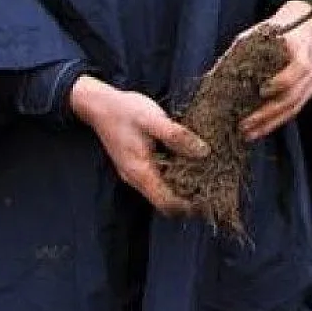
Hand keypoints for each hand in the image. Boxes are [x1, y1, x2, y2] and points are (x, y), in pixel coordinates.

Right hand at [70, 76, 206, 215]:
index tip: (209, 198)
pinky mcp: (136, 165)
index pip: (166, 203)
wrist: (98, 104)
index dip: (188, 206)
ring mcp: (135, 173)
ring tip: (205, 173)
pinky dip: (172, 175)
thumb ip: (177, 136)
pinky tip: (187, 161)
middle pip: (165, 201)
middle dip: (188, 198)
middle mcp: (136, 179)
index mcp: (141, 172)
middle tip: (213, 185)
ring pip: (161, 190)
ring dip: (181, 186)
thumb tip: (203, 152)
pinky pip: (157, 178)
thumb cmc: (125, 111)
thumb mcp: (154, 119)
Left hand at [238, 0, 311, 141]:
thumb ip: (239, 54)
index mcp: (302, 47)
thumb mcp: (256, 34)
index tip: (261, 90)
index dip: (281, 82)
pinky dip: (278, 119)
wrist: (304, 24)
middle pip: (295, 96)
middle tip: (246, 126)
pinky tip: (263, 127)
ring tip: (251, 134)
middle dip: (268, 114)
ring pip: (296, 107)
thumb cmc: (276, 29)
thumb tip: (213, 77)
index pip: (298, 68)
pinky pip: (297, 109)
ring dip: (272, 123)